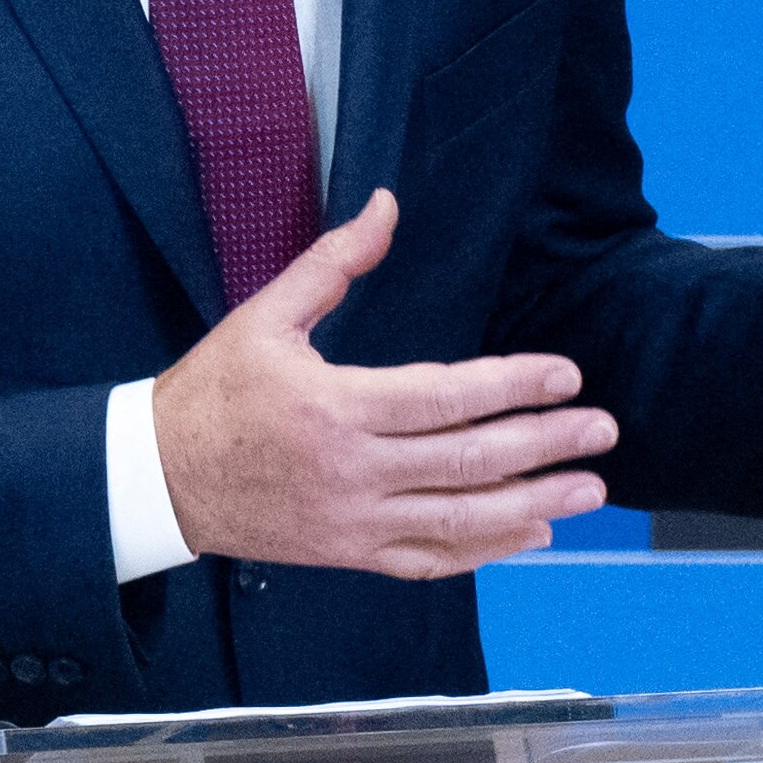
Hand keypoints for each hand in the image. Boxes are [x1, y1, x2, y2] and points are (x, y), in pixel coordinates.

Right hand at [153, 191, 617, 578]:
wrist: (158, 479)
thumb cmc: (212, 394)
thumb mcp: (265, 315)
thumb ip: (334, 262)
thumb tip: (386, 204)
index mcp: (335, 406)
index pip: (447, 397)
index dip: (515, 385)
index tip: (567, 375)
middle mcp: (352, 470)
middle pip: (469, 461)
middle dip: (546, 444)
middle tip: (603, 430)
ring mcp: (353, 520)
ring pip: (461, 520)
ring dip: (534, 506)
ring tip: (589, 489)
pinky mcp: (349, 552)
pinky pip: (429, 559)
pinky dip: (486, 550)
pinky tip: (533, 534)